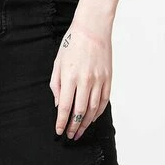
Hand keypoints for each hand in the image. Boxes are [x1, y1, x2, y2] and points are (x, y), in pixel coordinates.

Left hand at [49, 19, 111, 139]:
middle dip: (74, 127)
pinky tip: (92, 118)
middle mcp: (85, 81)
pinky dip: (98, 113)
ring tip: (80, 131)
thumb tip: (59, 104)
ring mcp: (98, 80)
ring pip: (93, 109)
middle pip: (79, 112)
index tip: (59, 131)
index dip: (62, 122)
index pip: (65, 107)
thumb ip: (56, 84)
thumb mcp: (58, 62)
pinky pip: (103, 101)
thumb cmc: (72, 43)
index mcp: (70, 76)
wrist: (92, 28)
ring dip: (86, 123)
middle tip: (70, 135)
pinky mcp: (108, 79)